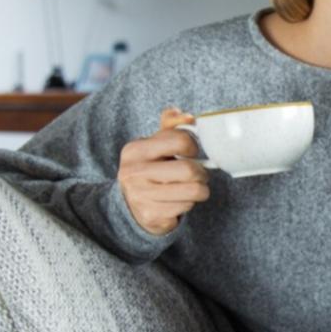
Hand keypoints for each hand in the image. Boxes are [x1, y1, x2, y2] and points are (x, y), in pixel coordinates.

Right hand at [117, 106, 210, 235]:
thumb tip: (187, 116)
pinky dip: (189, 203)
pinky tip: (179, 199)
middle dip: (202, 173)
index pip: (180, 140)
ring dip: (200, 190)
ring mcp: (141, 195)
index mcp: (135, 149)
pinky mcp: (150, 215)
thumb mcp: (153, 144)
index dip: (193, 146)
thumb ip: (170, 126)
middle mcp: (134, 172)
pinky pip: (186, 207)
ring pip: (193, 191)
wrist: (129, 203)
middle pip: (189, 170)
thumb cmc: (149, 167)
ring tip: (193, 186)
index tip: (192, 152)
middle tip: (199, 174)